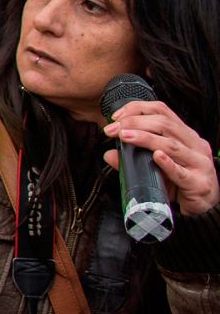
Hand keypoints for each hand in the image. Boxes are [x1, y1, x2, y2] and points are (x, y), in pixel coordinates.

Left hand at [105, 100, 219, 215]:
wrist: (204, 204)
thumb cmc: (181, 181)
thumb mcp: (156, 166)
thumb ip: (133, 159)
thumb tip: (109, 154)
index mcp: (185, 135)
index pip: (162, 111)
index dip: (138, 109)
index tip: (116, 117)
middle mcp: (194, 144)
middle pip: (165, 125)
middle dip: (135, 123)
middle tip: (113, 129)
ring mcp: (199, 163)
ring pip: (171, 145)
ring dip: (145, 139)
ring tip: (124, 136)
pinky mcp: (198, 183)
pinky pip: (181, 172)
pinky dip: (167, 163)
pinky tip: (155, 157)